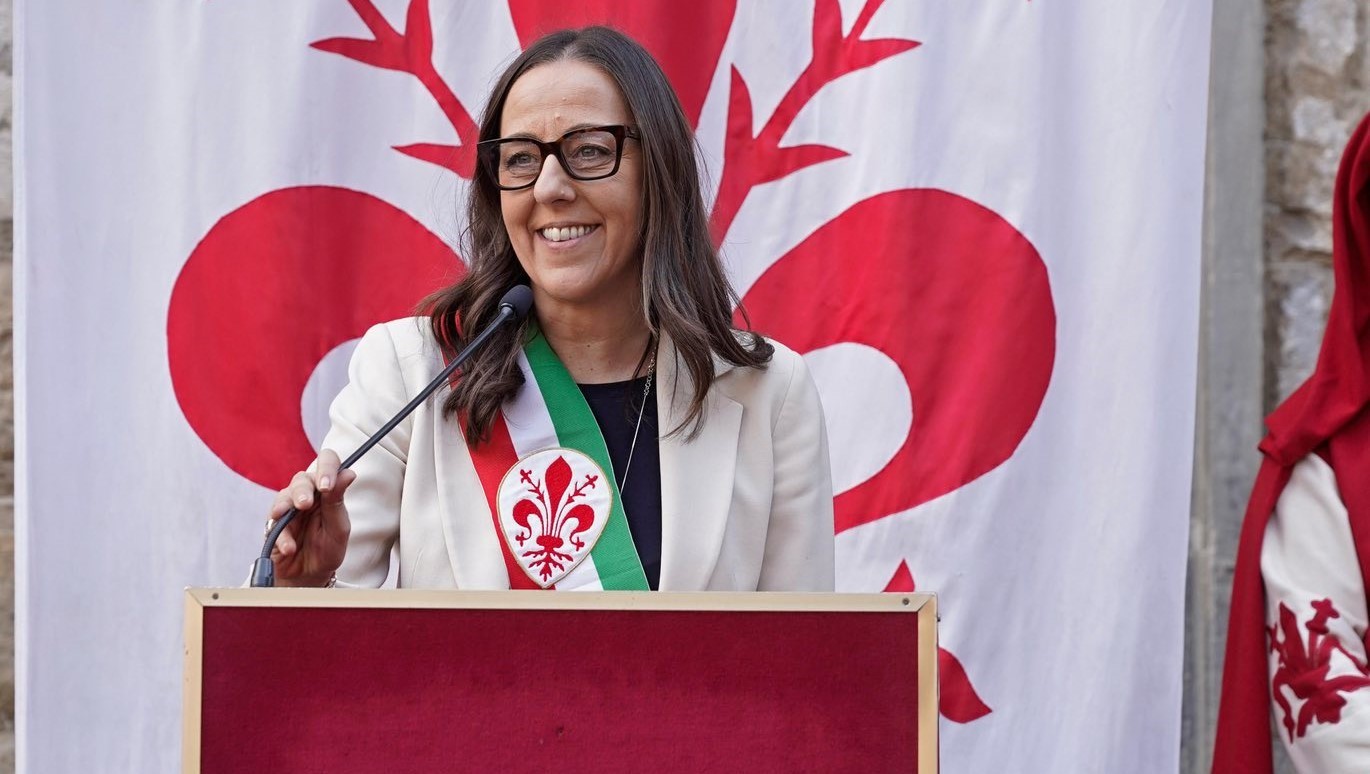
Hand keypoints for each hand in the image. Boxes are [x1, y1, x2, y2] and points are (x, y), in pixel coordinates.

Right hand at [266, 449, 356, 586]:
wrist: (310, 576)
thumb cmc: (328, 549)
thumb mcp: (339, 527)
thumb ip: (338, 501)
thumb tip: (349, 473)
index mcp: (327, 491)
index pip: (327, 463)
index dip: (327, 467)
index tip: (327, 485)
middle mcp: (307, 495)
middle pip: (302, 479)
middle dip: (303, 490)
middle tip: (306, 504)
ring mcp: (288, 508)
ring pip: (284, 495)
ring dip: (288, 504)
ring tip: (296, 512)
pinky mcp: (274, 525)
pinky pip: (274, 523)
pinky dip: (283, 536)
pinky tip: (290, 547)